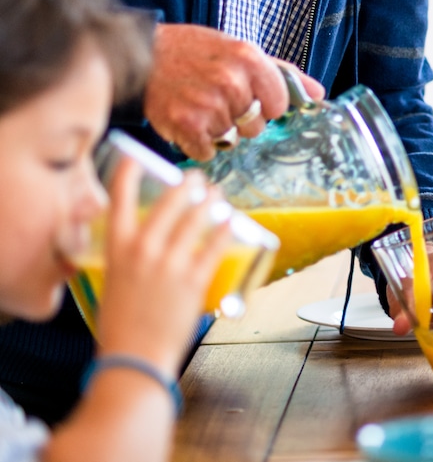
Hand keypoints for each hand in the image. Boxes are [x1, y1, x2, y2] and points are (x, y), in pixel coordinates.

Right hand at [96, 163, 231, 374]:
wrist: (133, 360)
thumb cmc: (121, 328)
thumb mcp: (114, 284)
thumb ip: (128, 261)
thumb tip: (143, 246)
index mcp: (117, 251)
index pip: (119, 200)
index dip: (128, 174)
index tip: (136, 157)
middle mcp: (143, 251)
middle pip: (169, 203)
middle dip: (187, 185)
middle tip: (197, 178)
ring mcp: (170, 264)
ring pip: (196, 219)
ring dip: (211, 201)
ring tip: (218, 194)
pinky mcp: (194, 280)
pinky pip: (215, 245)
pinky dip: (226, 229)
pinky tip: (233, 220)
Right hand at [143, 24, 324, 159]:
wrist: (140, 55)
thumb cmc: (193, 52)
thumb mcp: (239, 50)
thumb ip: (281, 73)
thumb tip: (318, 93)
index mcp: (249, 59)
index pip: (279, 104)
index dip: (265, 105)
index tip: (247, 97)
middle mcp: (232, 82)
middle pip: (257, 126)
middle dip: (240, 119)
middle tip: (216, 100)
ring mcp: (209, 105)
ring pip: (233, 139)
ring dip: (218, 131)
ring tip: (199, 107)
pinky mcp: (187, 126)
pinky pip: (208, 152)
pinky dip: (198, 144)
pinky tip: (187, 122)